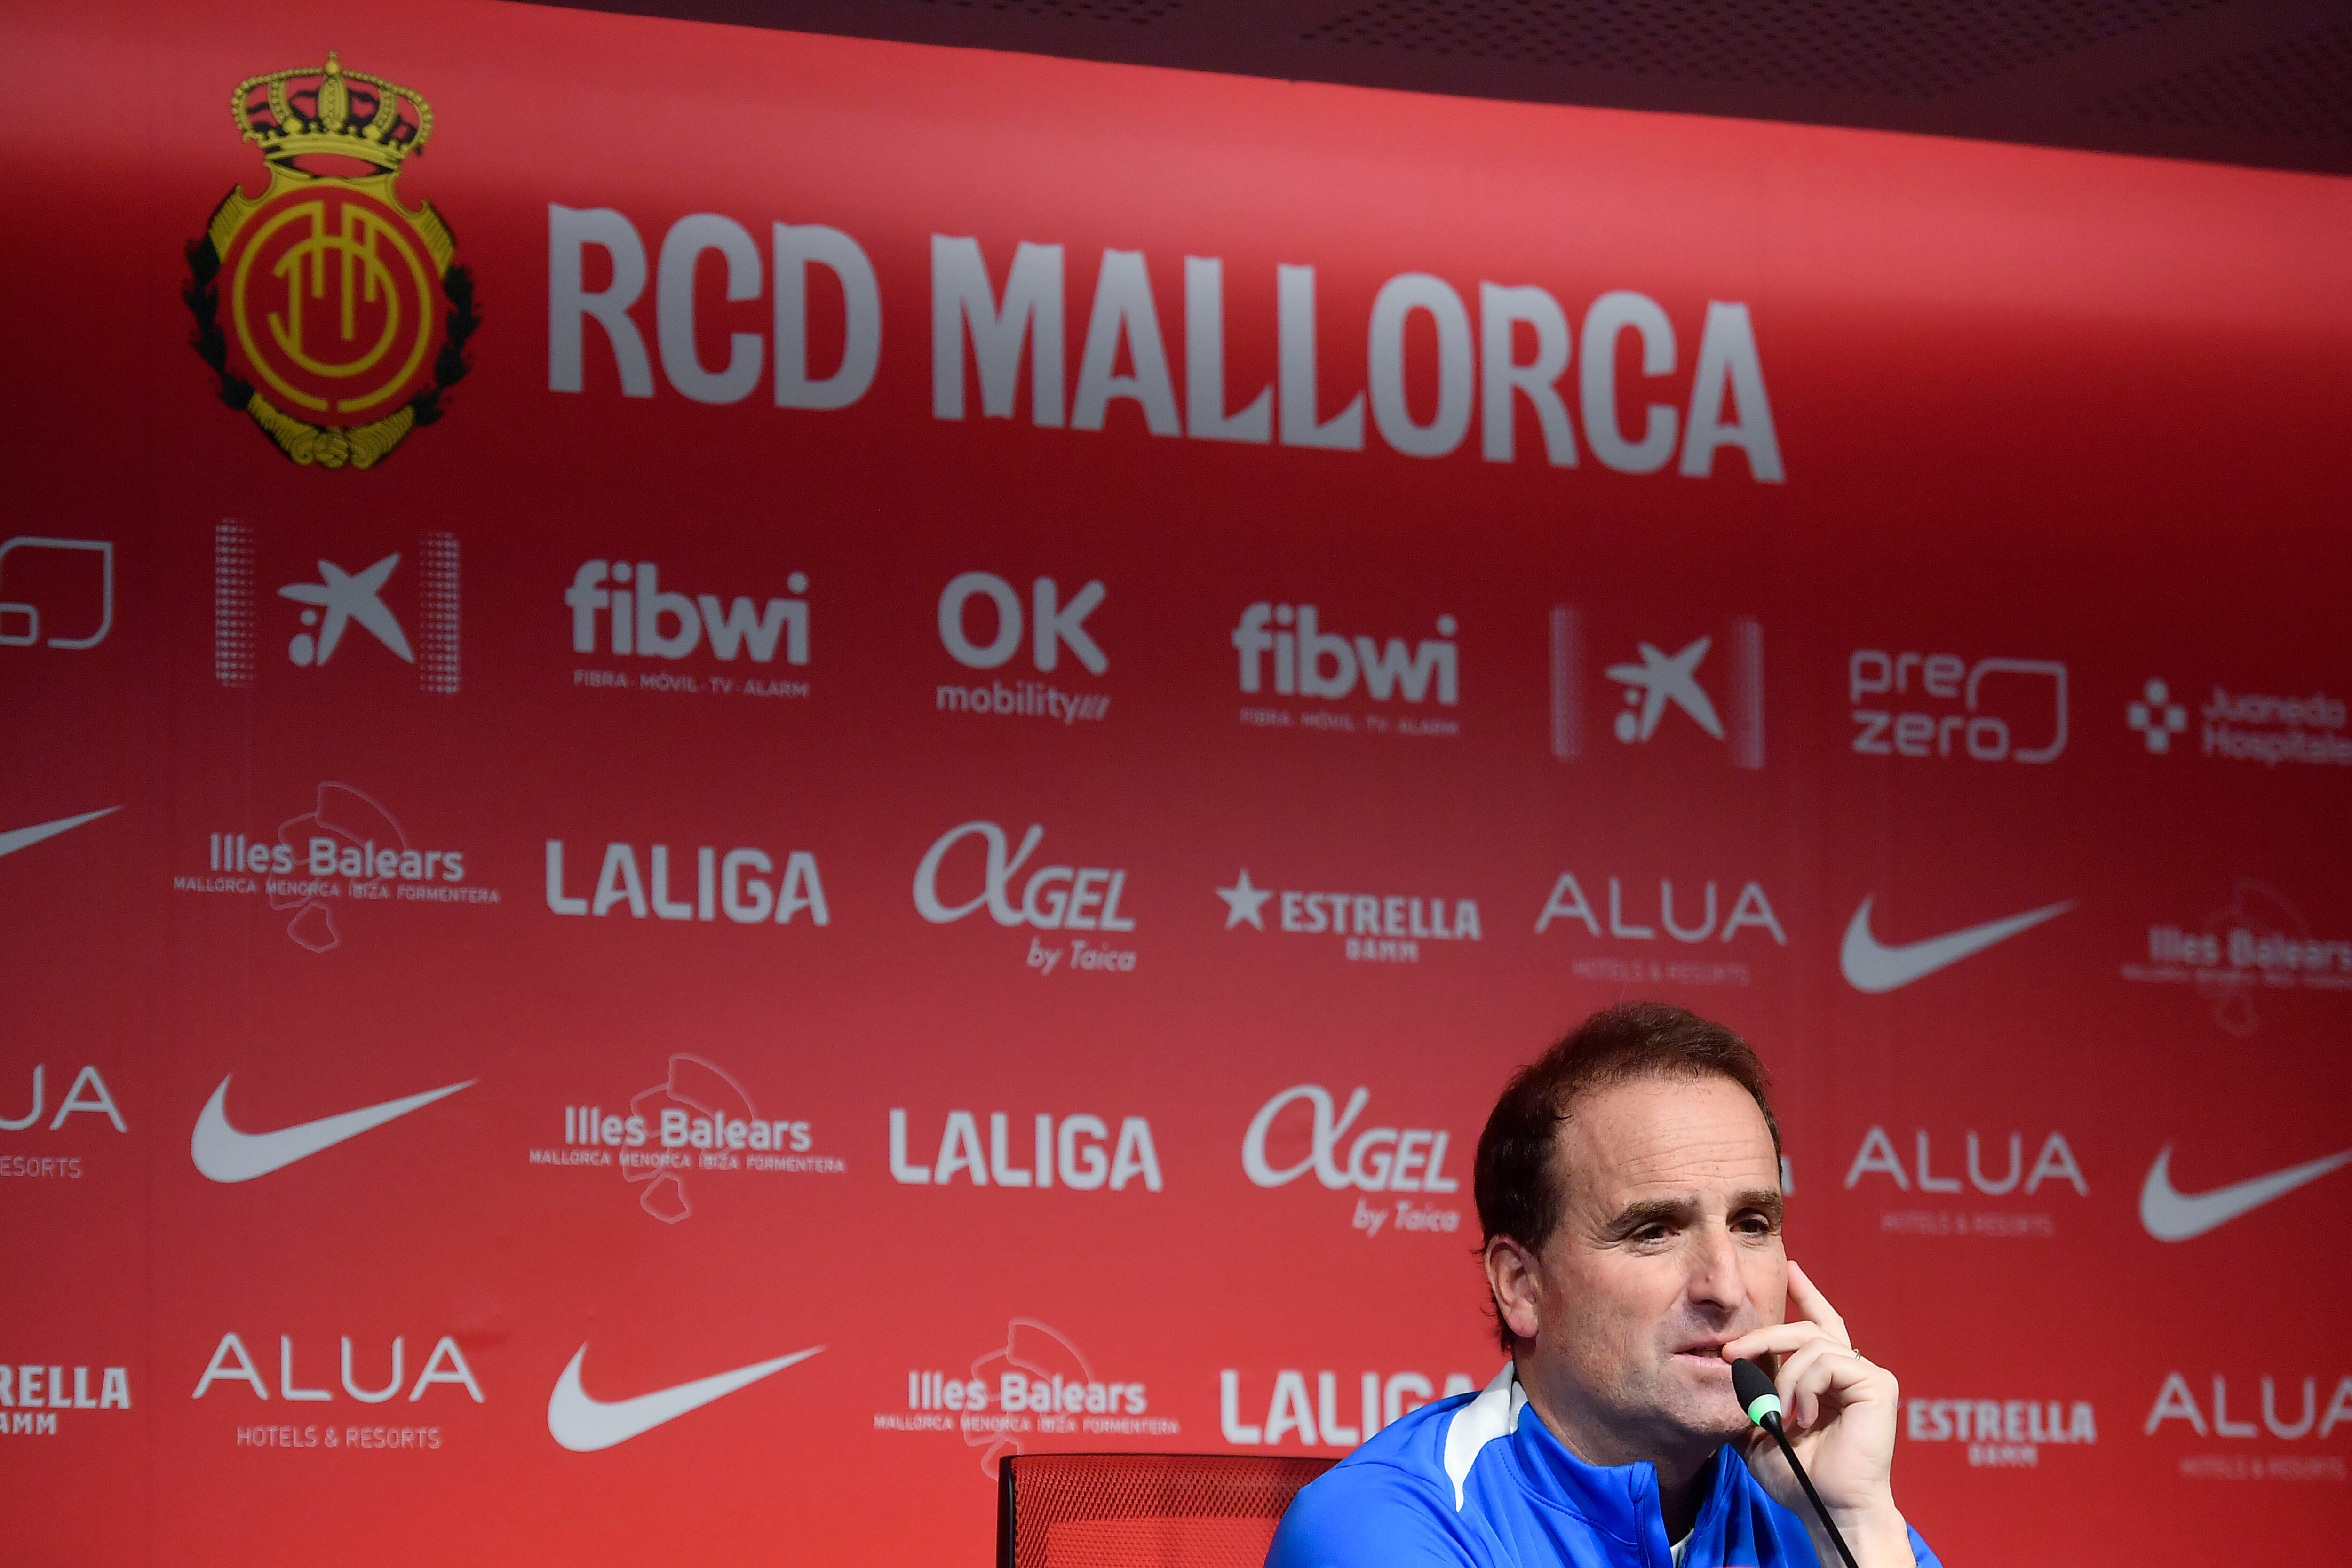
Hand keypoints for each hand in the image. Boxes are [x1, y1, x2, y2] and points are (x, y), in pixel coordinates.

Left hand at [1721, 1261, 1910, 1567]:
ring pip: (1811, 1343)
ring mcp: (1867, 1375)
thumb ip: (1749, 1396)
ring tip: (1780, 1413)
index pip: (1819, 1324)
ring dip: (1783, 1377)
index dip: (1807, 1294)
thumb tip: (1725, 1369)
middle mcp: (1851, 1370)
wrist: (1828, 1507)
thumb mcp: (1758, 1429)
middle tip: (1730, 1352)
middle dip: (1764, 1335)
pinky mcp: (1877, 1385)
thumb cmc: (1798, 1477)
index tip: (1792, 1269)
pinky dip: (1804, 1386)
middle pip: (1805, 1328)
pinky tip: (1802, 1417)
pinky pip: (1828, 1362)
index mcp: (1828, 1377)